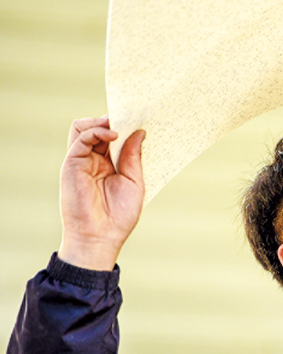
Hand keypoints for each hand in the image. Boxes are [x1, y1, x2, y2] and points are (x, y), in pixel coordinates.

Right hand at [57, 117, 145, 270]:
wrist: (101, 236)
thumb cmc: (119, 215)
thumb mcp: (134, 181)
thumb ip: (133, 156)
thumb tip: (139, 132)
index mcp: (109, 165)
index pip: (112, 137)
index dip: (123, 127)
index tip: (139, 120)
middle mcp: (94, 160)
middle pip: (97, 129)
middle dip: (113, 120)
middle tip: (129, 117)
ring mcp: (81, 161)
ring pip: (83, 128)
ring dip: (101, 122)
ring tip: (118, 125)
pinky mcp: (72, 164)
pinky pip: (80, 138)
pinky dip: (96, 131)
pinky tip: (113, 135)